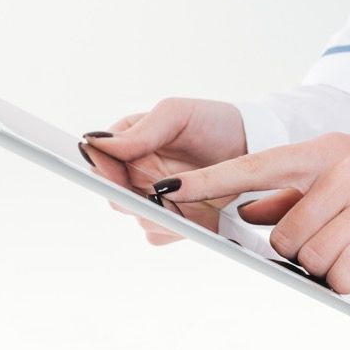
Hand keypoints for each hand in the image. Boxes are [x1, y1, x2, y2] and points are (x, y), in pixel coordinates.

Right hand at [81, 98, 246, 244]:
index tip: (116, 174)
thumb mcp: (176, 115)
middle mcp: (138, 174)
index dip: (101, 171)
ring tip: (177, 202)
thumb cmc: (214, 122)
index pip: (98, 162)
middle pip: (114, 197)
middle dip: (129, 196)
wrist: (256, 144)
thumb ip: (138, 131)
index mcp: (130, 145)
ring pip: (137, 218)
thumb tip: (94, 142)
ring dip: (154, 214)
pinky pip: (160, 234)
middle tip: (152, 191)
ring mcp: (158, 199)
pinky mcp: (179, 221)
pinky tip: (190, 216)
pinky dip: (173, 228)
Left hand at [150, 126, 349, 292]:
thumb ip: (293, 189)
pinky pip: (347, 272)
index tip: (167, 188)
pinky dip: (346, 279)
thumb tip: (248, 213)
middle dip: (294, 252)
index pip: (252, 165)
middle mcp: (343, 170)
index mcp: (321, 151)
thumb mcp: (340, 165)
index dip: (209, 181)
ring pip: (314, 257)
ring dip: (324, 268)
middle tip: (321, 243)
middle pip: (285, 235)